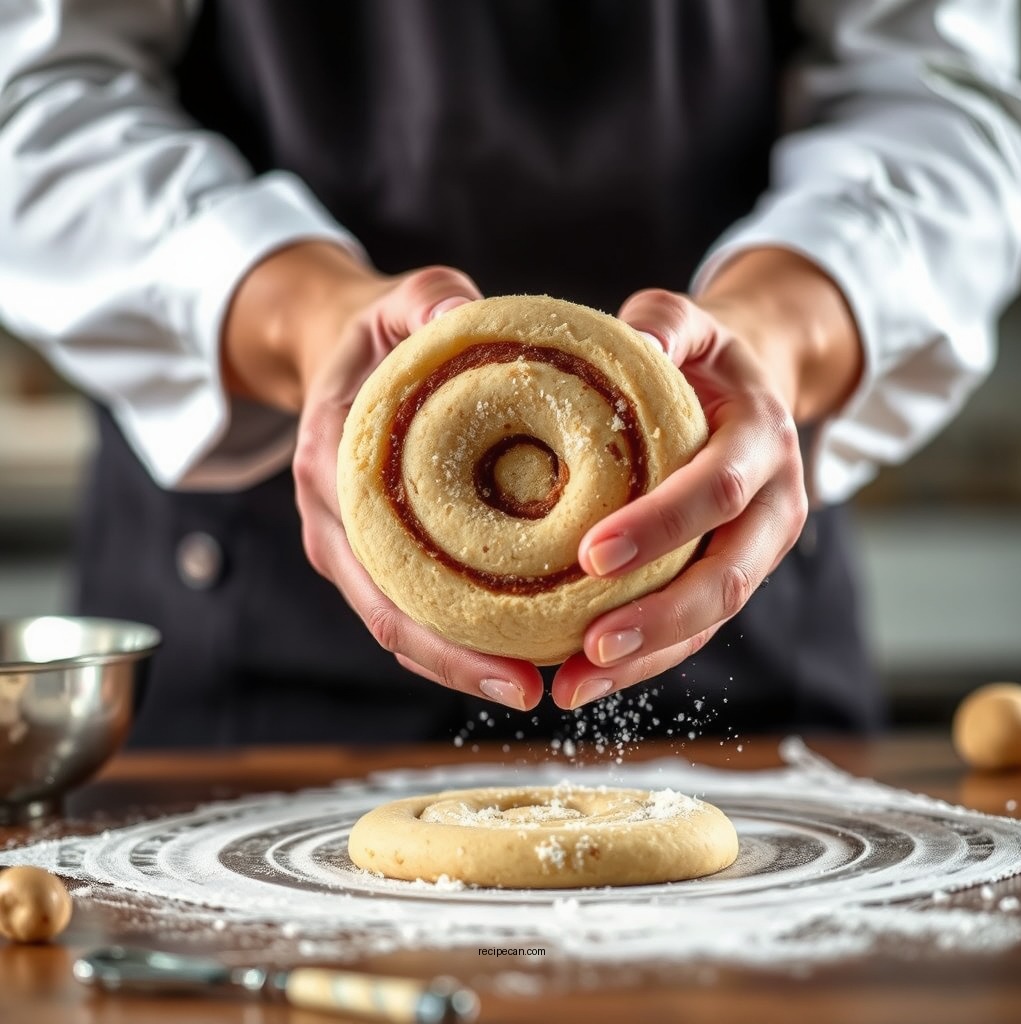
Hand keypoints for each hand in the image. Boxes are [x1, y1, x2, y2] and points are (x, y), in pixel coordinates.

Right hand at [223, 243, 544, 710]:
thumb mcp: (397, 301)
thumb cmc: (377, 331)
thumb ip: (425, 297)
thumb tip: (460, 307)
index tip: (511, 666)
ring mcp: (360, 547)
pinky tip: (524, 644)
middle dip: (461, 667)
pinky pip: (424, 603)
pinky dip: (465, 631)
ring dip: (466, 662)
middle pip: (394, 623)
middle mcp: (338, 527)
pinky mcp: (386, 550)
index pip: (380, 579)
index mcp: (331, 473)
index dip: (441, 635)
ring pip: (408, 626)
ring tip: (541, 685)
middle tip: (536, 693)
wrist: (343, 352)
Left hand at [549, 249, 862, 709]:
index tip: (589, 552)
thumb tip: (637, 338)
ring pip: (712, 620)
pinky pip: (694, 631)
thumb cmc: (702, 359)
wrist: (747, 394)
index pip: (717, 489)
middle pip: (727, 578)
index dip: (661, 524)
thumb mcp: (690, 324)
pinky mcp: (732, 579)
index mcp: (763, 441)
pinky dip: (645, 660)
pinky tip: (588, 679)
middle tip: (586, 646)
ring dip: (646, 659)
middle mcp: (773, 506)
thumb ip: (665, 323)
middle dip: (658, 616)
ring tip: (574, 687)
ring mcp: (757, 551)